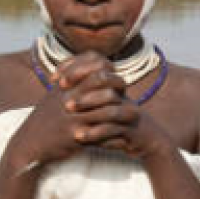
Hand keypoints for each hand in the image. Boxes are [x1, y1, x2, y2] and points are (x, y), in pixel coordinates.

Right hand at [9, 51, 171, 164]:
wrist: (28, 145)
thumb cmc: (44, 121)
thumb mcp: (54, 97)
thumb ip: (71, 84)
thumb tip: (90, 73)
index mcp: (65, 85)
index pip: (92, 62)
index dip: (107, 66)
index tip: (112, 76)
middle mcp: (69, 95)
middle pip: (102, 79)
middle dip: (119, 84)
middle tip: (124, 93)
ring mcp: (72, 114)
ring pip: (107, 102)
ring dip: (123, 108)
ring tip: (133, 113)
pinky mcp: (75, 133)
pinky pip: (102, 129)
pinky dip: (115, 131)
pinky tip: (123, 134)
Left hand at [55, 51, 173, 158]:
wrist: (145, 137)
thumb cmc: (116, 119)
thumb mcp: (101, 102)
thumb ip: (82, 90)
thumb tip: (55, 80)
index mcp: (112, 83)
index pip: (95, 61)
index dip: (74, 67)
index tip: (55, 80)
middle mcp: (122, 93)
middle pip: (104, 78)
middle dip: (82, 88)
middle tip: (64, 99)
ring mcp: (129, 110)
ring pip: (111, 107)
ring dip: (90, 111)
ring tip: (70, 116)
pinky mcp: (133, 129)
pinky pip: (115, 129)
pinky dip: (96, 134)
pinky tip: (80, 137)